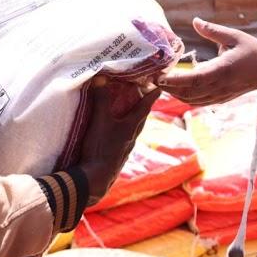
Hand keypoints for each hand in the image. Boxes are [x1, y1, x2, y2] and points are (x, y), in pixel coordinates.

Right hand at [77, 83, 159, 204]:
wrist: (96, 179)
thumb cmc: (100, 147)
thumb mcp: (100, 120)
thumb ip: (101, 99)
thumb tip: (101, 77)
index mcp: (131, 126)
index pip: (144, 107)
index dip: (151, 96)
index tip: (160, 88)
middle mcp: (131, 137)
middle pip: (141, 119)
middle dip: (143, 107)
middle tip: (145, 97)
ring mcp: (125, 149)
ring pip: (133, 131)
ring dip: (133, 121)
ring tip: (130, 113)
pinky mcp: (117, 157)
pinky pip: (124, 140)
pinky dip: (123, 132)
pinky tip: (116, 134)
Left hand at [156, 18, 256, 105]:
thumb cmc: (253, 52)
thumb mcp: (234, 36)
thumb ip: (213, 31)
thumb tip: (194, 21)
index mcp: (222, 70)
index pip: (194, 79)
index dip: (175, 80)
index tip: (159, 76)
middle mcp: (219, 86)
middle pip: (187, 93)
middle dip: (168, 87)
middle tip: (151, 77)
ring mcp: (220, 95)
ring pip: (191, 100)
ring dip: (174, 94)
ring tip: (160, 83)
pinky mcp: (221, 99)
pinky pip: (198, 102)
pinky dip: (185, 98)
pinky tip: (176, 90)